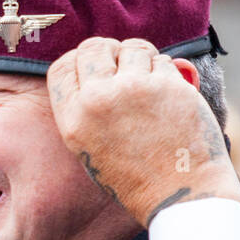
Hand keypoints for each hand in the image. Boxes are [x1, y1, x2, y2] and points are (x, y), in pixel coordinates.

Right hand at [47, 37, 239, 226]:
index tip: (94, 66)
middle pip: (93, 48)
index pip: (61, 66)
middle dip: (109, 52)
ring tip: (148, 82)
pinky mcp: (168, 85)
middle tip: (122, 65)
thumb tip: (96, 66)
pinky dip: (166, 71)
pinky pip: (162, 60)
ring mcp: (134, 89)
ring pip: (131, 48)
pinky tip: (167, 94)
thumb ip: (84, 108)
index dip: (78, 61)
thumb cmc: (136, 176)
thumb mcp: (90, 146)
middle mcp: (98, 100)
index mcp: (73, 119)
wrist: (178, 192)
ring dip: (141, 59)